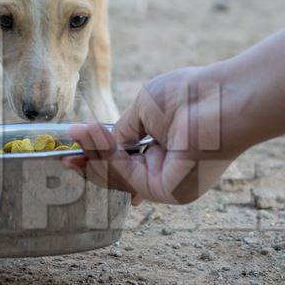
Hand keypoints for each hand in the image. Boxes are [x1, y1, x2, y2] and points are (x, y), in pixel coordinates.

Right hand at [62, 65, 242, 204]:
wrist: (221, 99)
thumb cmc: (191, 95)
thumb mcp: (144, 109)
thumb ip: (120, 131)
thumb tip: (99, 142)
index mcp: (165, 149)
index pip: (125, 160)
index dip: (97, 156)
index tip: (73, 150)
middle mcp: (167, 169)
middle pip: (118, 174)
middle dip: (88, 166)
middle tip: (62, 158)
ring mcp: (168, 182)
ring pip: (118, 178)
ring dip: (92, 161)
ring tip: (72, 147)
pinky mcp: (168, 190)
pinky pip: (126, 179)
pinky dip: (104, 163)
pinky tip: (89, 146)